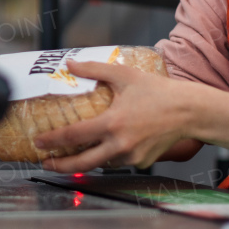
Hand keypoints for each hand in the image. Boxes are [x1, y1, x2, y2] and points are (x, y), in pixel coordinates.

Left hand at [31, 60, 194, 171]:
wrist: (190, 111)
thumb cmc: (158, 91)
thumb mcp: (124, 75)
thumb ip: (94, 69)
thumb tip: (70, 63)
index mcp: (112, 124)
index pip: (73, 136)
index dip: (52, 141)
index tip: (38, 143)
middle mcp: (120, 145)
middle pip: (82, 163)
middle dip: (60, 165)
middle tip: (45, 163)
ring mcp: (132, 156)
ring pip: (101, 163)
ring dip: (85, 162)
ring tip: (70, 156)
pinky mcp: (142, 162)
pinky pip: (119, 162)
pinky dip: (108, 157)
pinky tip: (102, 149)